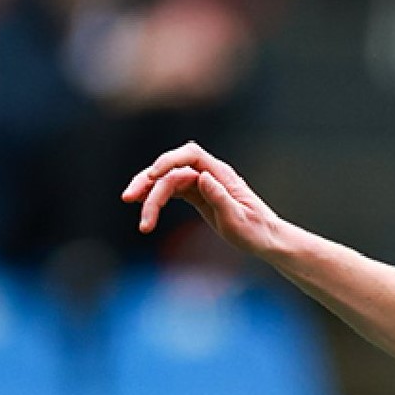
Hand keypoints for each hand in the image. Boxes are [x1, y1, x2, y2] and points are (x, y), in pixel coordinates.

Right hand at [121, 142, 286, 256]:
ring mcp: (203, 184)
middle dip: (148, 180)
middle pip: (173, 168)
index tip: (152, 176)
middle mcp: (210, 175)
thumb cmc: (255, 231)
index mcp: (222, 175)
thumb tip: (202, 176)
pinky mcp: (198, 196)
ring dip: (147, 191)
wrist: (266, 239)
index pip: (191, 155)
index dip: (169, 160)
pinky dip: (156, 196)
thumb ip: (220, 197)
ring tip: (130, 203)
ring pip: (168, 180)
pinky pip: (172, 191)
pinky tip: (141, 203)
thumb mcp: (238, 218)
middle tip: (128, 198)